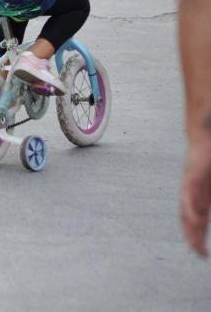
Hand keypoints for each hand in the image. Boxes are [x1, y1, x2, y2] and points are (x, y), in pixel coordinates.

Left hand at [181, 141, 210, 256]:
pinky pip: (188, 195)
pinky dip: (190, 208)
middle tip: (199, 254)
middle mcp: (193, 194)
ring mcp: (190, 186)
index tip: (203, 255)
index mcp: (202, 197)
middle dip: (193, 237)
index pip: (198, 222)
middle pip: (189, 220)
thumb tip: (209, 210)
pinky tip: (194, 220)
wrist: (206, 139)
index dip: (199, 238)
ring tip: (194, 243)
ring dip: (189, 227)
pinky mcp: (191, 177)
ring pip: (186, 210)